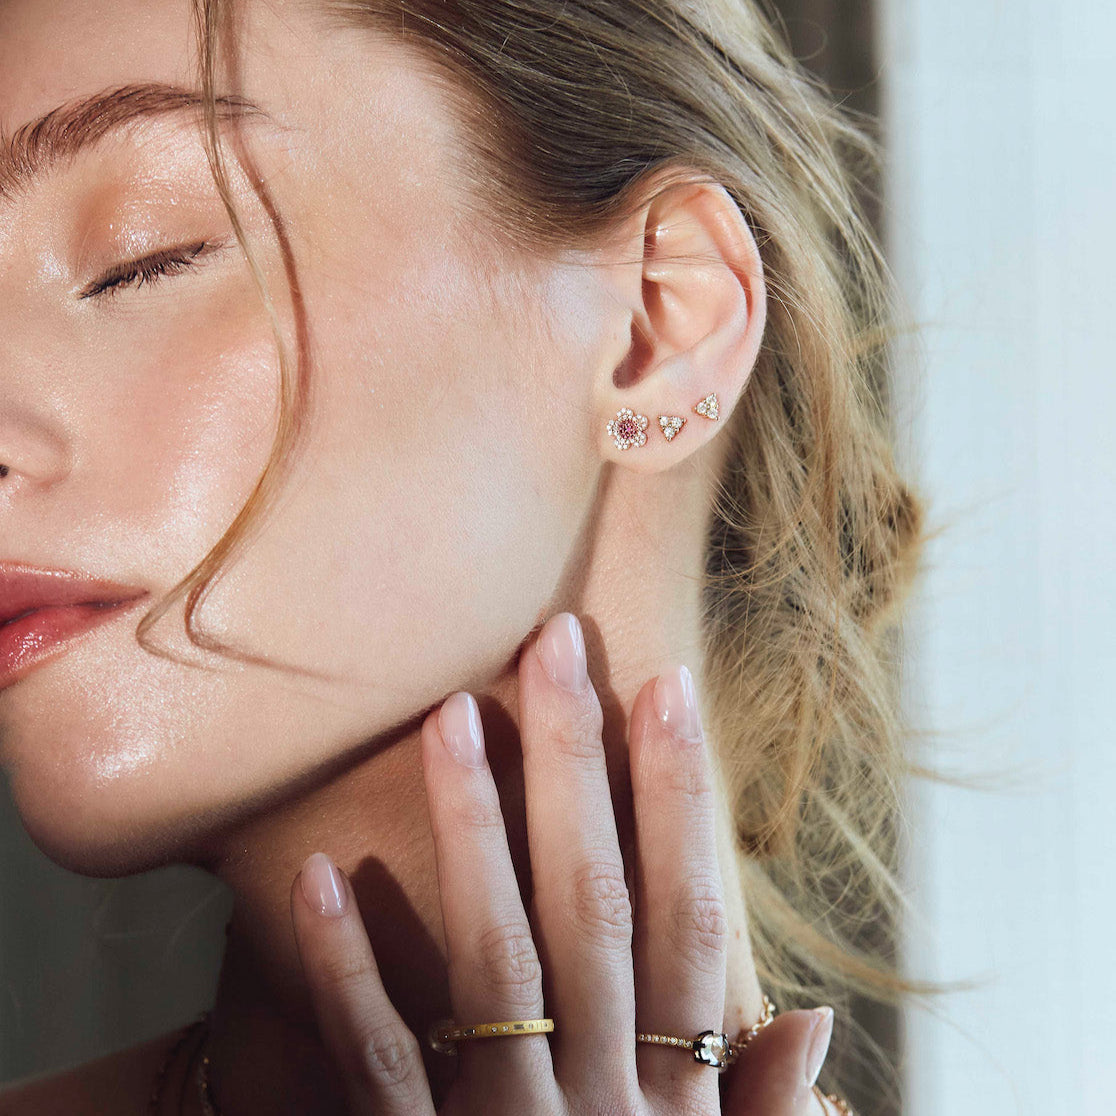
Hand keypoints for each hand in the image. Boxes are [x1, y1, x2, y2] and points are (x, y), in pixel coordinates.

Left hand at [289, 611, 836, 1112]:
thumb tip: (813, 1022)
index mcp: (673, 1100)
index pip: (688, 918)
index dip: (683, 802)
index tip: (669, 689)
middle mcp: (596, 1098)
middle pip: (590, 905)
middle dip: (578, 770)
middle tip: (555, 647)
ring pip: (490, 958)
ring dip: (472, 833)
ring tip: (451, 720)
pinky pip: (378, 1064)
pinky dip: (349, 970)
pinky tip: (321, 873)